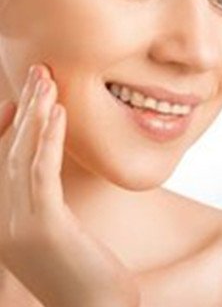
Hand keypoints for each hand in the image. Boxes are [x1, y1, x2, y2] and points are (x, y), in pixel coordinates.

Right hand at [0, 64, 139, 306]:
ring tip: (47, 80)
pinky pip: (42, 172)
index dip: (13, 125)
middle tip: (38, 73)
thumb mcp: (62, 236)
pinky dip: (48, 138)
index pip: (3, 162)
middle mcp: (2, 222)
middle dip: (24, 109)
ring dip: (35, 114)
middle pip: (8, 152)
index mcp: (5, 223)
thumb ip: (49, 206)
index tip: (29, 95)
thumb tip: (49, 173)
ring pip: (21, 156)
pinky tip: (59, 111)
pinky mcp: (44, 227)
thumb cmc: (86, 274)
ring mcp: (18, 226)